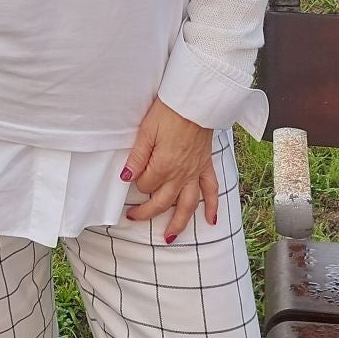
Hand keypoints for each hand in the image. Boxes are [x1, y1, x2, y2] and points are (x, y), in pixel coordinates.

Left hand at [121, 98, 218, 243]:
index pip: (146, 185)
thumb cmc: (169, 112)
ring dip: (179, 223)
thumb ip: (137, 157)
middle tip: (134, 217)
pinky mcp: (206, 166)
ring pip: (188, 205)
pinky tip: (211, 220)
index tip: (132, 176)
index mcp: (164, 165)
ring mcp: (195, 172)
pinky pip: (212, 190)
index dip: (137, 183)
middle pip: (163, 202)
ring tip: (170, 237)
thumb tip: (125, 178)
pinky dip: (213, 206)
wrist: (196, 101)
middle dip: (147, 213)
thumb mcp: (146, 131)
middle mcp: (181, 174)